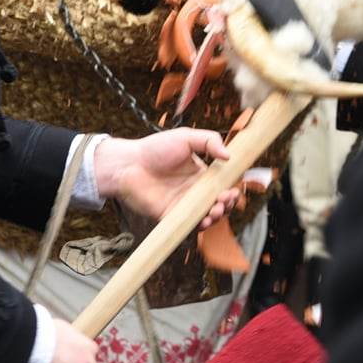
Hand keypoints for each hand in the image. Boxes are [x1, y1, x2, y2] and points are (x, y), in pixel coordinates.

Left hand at [93, 128, 237, 226]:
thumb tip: (229, 155)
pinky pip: (189, 225)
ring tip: (215, 209)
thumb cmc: (155, 148)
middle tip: (226, 199)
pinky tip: (205, 220)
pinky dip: (200, 225)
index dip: (231, 188)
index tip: (234, 188)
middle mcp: (194, 191)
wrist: (128, 164)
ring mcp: (183, 204)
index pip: (223, 184)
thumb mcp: (186, 137)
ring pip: (207, 215)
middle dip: (227, 204)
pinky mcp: (171, 216)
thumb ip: (209, 141)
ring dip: (217, 215)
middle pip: (218, 202)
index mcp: (200, 173)